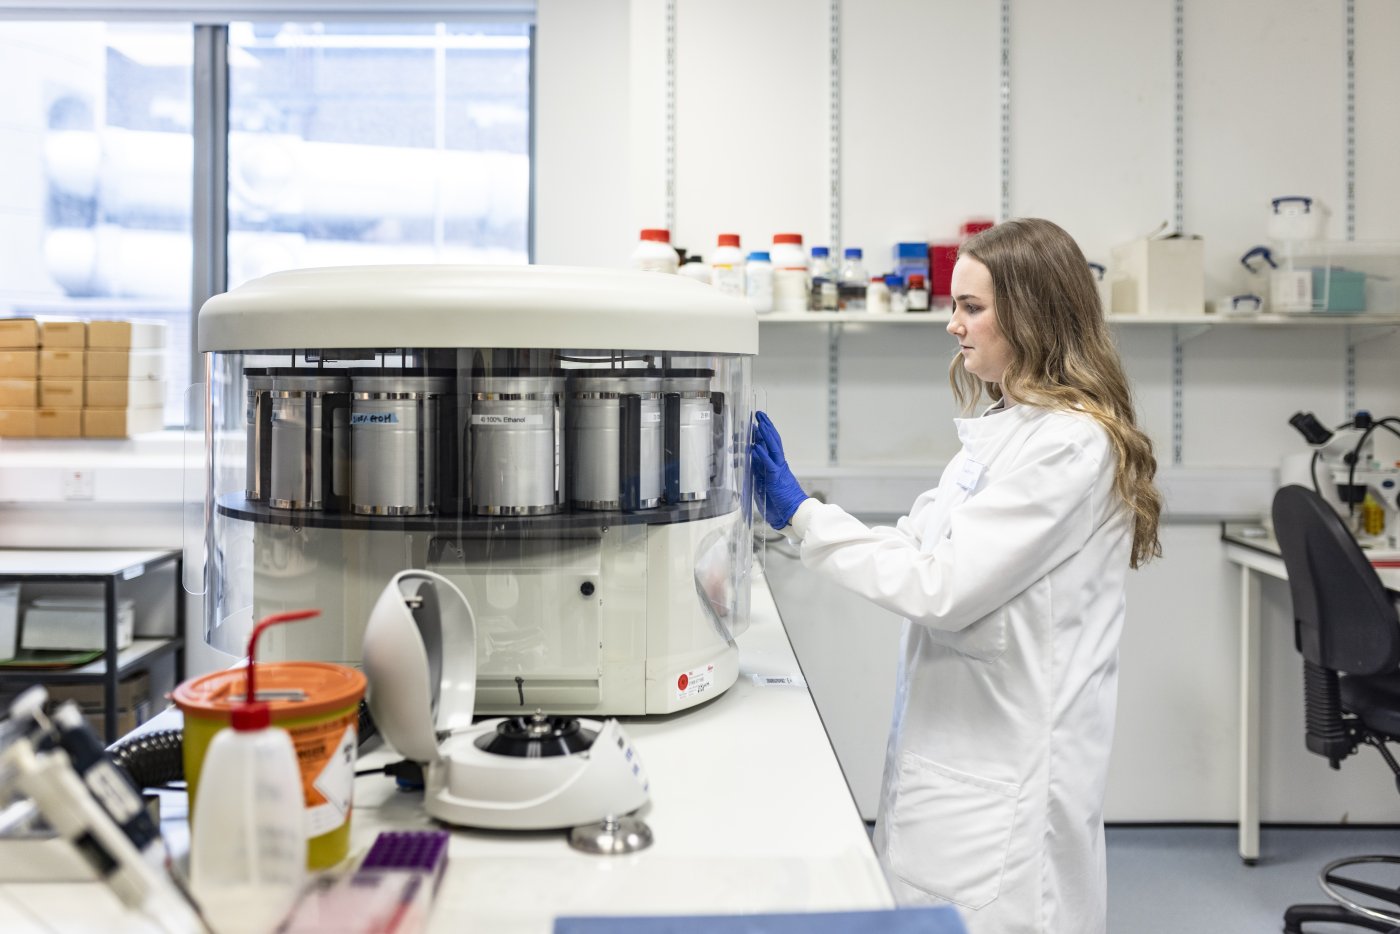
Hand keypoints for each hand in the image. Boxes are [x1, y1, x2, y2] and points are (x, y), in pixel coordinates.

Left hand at [750, 411, 807, 528]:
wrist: (793, 514)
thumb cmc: (779, 504)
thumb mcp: (764, 486)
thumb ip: (758, 473)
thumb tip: (752, 462)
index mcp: (776, 467)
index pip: (769, 446)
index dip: (763, 434)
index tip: (756, 424)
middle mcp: (778, 465)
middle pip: (772, 442)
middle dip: (765, 427)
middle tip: (759, 414)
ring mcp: (778, 471)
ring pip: (772, 448)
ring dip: (765, 434)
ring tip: (759, 422)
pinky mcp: (776, 479)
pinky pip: (768, 464)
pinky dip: (761, 455)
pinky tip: (756, 446)